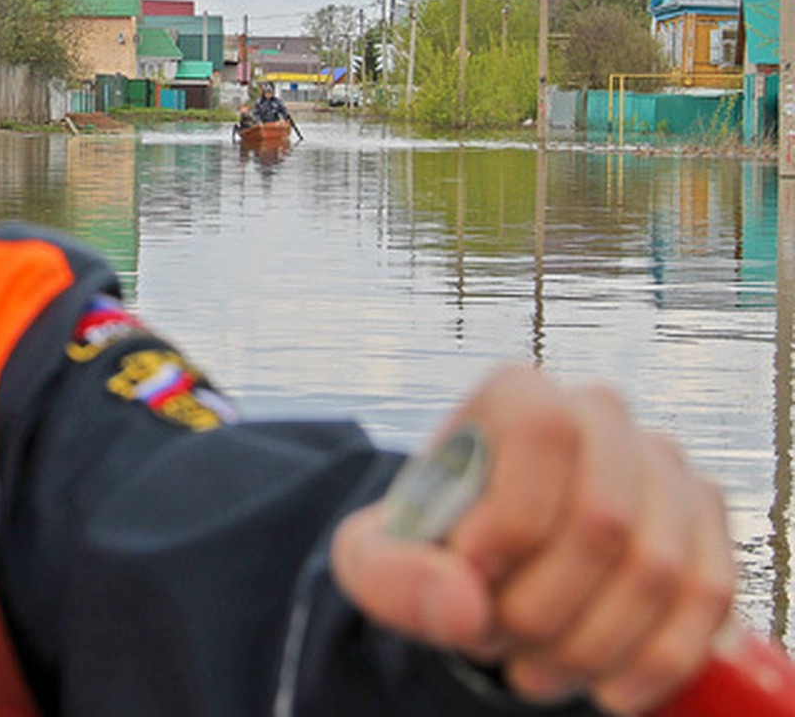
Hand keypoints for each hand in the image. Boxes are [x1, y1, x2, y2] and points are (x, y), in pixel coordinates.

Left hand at [330, 365, 734, 713]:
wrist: (485, 565)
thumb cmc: (432, 548)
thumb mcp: (374, 557)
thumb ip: (393, 574)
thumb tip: (464, 601)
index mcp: (518, 392)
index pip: (543, 432)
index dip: (509, 524)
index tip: (472, 576)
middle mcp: (599, 410)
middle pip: (602, 518)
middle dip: (543, 608)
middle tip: (497, 640)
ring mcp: (661, 463)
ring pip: (656, 567)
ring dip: (591, 644)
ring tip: (534, 666)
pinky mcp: (704, 520)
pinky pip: (705, 597)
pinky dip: (654, 660)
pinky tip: (605, 687)